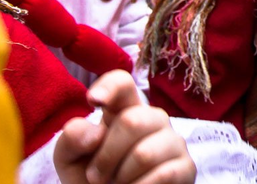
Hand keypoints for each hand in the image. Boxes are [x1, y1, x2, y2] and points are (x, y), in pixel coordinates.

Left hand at [54, 70, 194, 183]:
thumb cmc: (92, 180)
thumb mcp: (70, 161)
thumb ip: (71, 140)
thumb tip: (95, 132)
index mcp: (123, 111)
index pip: (122, 83)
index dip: (109, 87)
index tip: (93, 101)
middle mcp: (153, 120)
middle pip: (131, 120)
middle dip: (106, 157)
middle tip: (97, 178)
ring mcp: (173, 142)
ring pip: (144, 153)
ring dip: (122, 178)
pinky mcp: (186, 167)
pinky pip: (163, 175)